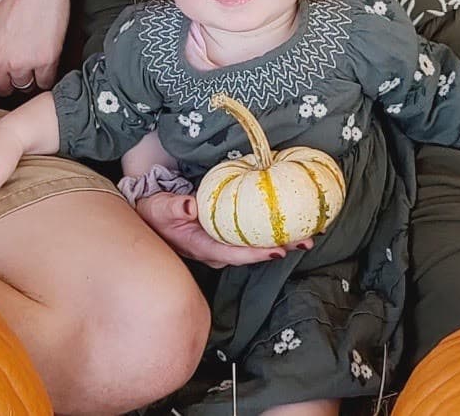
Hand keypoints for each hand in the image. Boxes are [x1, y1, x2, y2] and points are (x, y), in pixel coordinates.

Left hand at [0, 0, 72, 104]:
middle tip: (13, 63)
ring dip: (26, 76)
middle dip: (6, 80)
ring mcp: (21, 63)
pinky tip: (43, 58)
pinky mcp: (44, 60)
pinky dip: (45, 73)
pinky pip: (44, 81)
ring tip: (29, 56)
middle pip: (0, 89)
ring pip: (23, 85)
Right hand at [132, 191, 310, 267]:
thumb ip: (175, 206)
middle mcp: (217, 252)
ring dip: (281, 240)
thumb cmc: (155, 213)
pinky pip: (252, 237)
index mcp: (203, 247)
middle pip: (253, 252)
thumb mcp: (160, 208)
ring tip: (308, 233)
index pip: (234, 253)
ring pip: (255, 246)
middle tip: (308, 239)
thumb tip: (190, 205)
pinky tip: (289, 223)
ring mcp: (222, 246)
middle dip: (281, 247)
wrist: (151, 217)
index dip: (257, 252)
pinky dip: (270, 231)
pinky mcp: (226, 238)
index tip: (279, 249)